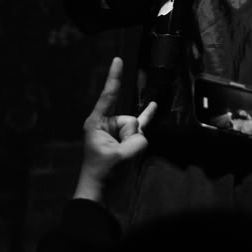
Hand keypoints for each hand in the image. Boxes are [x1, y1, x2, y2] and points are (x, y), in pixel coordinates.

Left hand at [74, 57, 155, 203]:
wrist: (100, 192)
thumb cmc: (103, 173)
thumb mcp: (120, 155)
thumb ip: (137, 140)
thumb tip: (141, 135)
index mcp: (97, 123)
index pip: (108, 95)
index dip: (114, 77)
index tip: (117, 59)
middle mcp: (106, 124)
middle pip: (130, 119)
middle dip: (131, 136)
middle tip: (119, 155)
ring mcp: (116, 131)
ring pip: (137, 130)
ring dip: (135, 144)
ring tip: (123, 159)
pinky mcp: (125, 139)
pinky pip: (139, 125)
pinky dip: (147, 115)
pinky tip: (155, 105)